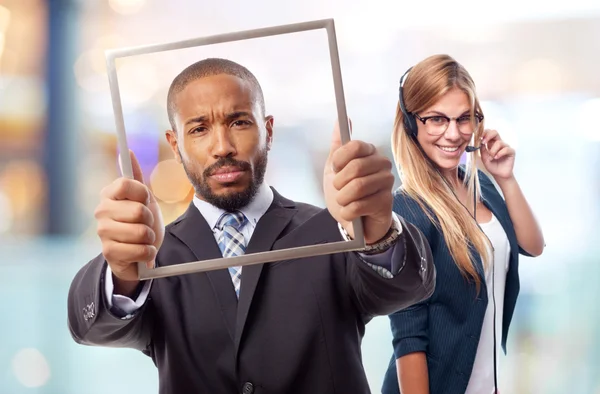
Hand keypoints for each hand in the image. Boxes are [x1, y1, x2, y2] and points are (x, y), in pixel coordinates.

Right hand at [94, 150, 163, 293]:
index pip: (125, 183)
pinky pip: (140, 250)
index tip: (145, 200)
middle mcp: (101, 211)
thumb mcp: (144, 198)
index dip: (142, 193)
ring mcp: (103, 232)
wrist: (139, 252)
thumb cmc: (141, 222)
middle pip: (138, 210)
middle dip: (150, 219)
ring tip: (143, 239)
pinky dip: (148, 252)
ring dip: (150, 237)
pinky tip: (142, 252)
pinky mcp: (108, 253)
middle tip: (145, 223)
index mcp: (109, 194)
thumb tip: (128, 151)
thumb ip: (136, 176)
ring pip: (141, 232)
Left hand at [323, 119, 394, 243]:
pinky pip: (360, 205)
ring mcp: (387, 182)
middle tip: (339, 190)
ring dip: (342, 198)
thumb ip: (338, 145)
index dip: (339, 160)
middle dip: (339, 183)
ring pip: (358, 187)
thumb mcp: (335, 169)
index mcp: (369, 152)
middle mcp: (382, 164)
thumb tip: (341, 119)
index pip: (354, 146)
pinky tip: (350, 212)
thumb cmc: (345, 192)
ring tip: (344, 202)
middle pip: (356, 166)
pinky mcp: (387, 201)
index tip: (335, 170)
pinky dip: (348, 211)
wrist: (353, 221)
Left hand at [480, 129, 514, 180]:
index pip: (488, 133)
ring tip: (492, 157)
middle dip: (489, 135)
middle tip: (484, 142)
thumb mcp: (484, 158)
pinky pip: (506, 149)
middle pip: (495, 132)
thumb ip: (482, 150)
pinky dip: (500, 153)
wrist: (499, 175)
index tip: (480, 137)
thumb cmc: (492, 166)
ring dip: (493, 150)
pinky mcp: (511, 152)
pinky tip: (497, 158)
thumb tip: (480, 142)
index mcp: (491, 144)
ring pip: (499, 142)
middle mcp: (498, 143)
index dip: (484, 133)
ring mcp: (505, 147)